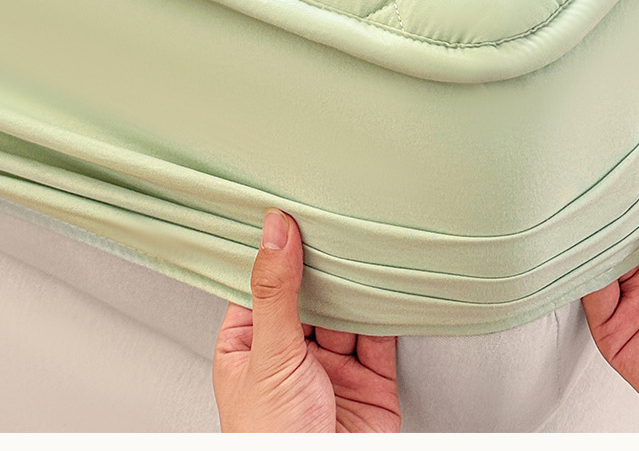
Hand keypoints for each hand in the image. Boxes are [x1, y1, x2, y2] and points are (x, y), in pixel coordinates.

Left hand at [213, 208, 401, 431]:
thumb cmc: (270, 443)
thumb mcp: (268, 354)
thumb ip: (275, 289)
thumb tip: (274, 231)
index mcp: (249, 347)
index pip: (262, 285)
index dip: (275, 251)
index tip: (288, 211)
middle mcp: (291, 356)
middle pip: (311, 294)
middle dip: (324, 264)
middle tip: (334, 219)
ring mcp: (332, 369)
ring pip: (348, 311)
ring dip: (357, 285)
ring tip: (365, 244)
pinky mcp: (371, 382)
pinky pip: (382, 335)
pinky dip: (388, 310)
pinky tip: (389, 284)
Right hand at [582, 118, 638, 432]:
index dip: (637, 167)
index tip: (623, 132)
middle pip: (617, 219)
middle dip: (606, 192)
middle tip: (591, 156)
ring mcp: (632, 293)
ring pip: (596, 249)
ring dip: (588, 225)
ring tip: (581, 192)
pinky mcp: (612, 326)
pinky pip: (586, 288)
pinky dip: (578, 265)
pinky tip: (580, 242)